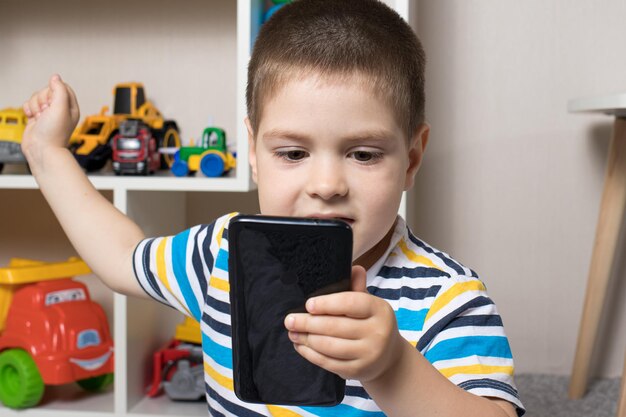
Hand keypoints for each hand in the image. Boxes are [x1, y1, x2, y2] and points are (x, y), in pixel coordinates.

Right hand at [22, 74, 79, 167]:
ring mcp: (48, 113)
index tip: (52, 102)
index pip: (62, 87)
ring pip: (37, 97)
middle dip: (43, 100)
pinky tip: (32, 117)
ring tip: (40, 117)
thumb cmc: (54, 132)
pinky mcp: (37, 116)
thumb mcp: (61, 107)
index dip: (54, 91)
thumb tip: (56, 77)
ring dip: (35, 105)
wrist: (41, 149)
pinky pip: (29, 104)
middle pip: (47, 91)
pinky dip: (28, 109)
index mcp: (70, 106)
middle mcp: (60, 109)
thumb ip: (59, 90)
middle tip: (46, 112)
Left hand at [284, 265, 404, 382]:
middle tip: (289, 320)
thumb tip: (353, 267)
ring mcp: (368, 354)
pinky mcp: (357, 371)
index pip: (352, 303)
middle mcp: (377, 333)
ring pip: (330, 346)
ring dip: (306, 339)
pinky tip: (301, 346)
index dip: (328, 304)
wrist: (388, 357)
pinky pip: (329, 362)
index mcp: (380, 310)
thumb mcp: (369, 304)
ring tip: (292, 333)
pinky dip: (311, 354)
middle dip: (308, 323)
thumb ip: (357, 287)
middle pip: (336, 326)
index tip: (308, 304)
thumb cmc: (371, 323)